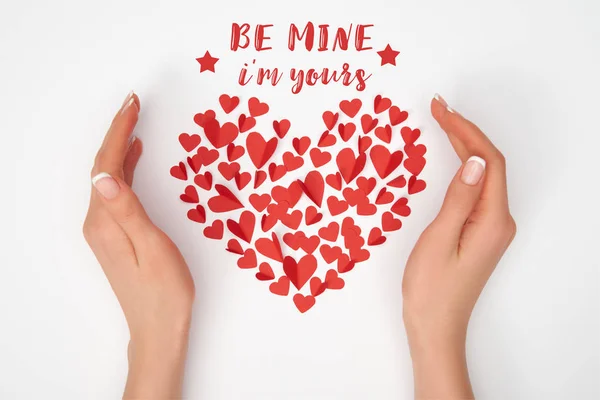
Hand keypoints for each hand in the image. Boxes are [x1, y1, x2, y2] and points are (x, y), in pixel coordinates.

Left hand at [83, 92, 194, 398]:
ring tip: (136, 121)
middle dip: (118, 131)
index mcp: (106, 221)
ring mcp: (104, 229)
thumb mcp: (152, 247)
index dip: (120, 131)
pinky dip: (126, 169)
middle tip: (134, 103)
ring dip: (121, 147)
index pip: (108, 165)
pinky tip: (136, 159)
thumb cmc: (164, 291)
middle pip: (104, 166)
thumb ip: (128, 210)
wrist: (158, 328)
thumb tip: (104, 174)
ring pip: (108, 177)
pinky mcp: (114, 236)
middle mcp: (98, 222)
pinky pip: (116, 192)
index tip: (133, 103)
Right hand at [402, 95, 515, 398]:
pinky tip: (449, 158)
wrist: (435, 327)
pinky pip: (476, 190)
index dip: (466, 131)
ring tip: (441, 123)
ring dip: (464, 146)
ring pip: (483, 175)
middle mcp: (499, 221)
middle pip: (488, 164)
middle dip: (464, 132)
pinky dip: (462, 167)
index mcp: (492, 220)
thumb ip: (459, 199)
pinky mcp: (480, 232)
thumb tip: (475, 160)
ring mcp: (491, 227)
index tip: (441, 110)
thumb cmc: (431, 290)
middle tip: (437, 108)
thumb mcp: (438, 240)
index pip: (487, 162)